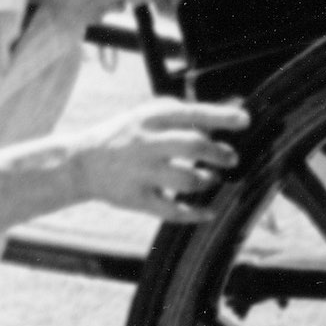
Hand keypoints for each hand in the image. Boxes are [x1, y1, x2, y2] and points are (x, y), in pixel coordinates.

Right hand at [66, 98, 248, 220]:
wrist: (81, 163)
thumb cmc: (125, 136)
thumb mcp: (145, 115)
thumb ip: (181, 114)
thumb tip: (228, 111)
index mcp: (149, 118)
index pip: (191, 114)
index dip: (220, 117)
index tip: (244, 120)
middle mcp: (145, 143)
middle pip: (191, 146)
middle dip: (218, 153)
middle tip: (231, 158)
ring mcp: (140, 172)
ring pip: (185, 180)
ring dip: (206, 180)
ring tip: (211, 178)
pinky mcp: (137, 199)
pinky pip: (172, 211)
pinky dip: (195, 214)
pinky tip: (209, 212)